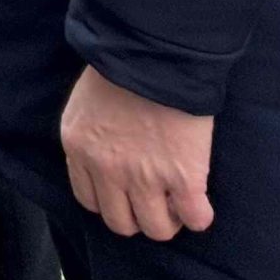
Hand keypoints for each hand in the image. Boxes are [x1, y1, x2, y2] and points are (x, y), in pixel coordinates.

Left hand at [60, 66, 214, 240]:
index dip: (112, 201)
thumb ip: (92, 132)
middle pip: (120, 222)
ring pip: (156, 228)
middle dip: (139, 216)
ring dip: (170, 221)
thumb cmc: (123, 64)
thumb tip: (109, 149)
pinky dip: (200, 217)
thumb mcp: (87, 100)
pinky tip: (201, 205)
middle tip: (156, 201)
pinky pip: (195, 218)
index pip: (89, 199)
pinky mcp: (183, 177)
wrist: (156, 51)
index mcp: (78, 147)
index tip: (127, 194)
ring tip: (180, 204)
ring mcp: (145, 177)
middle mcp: (106, 169)